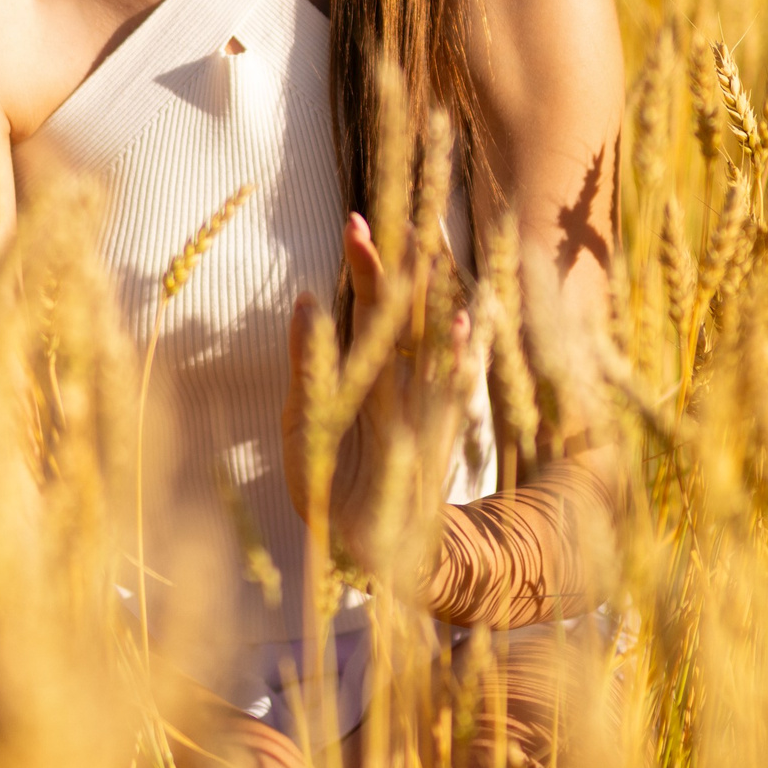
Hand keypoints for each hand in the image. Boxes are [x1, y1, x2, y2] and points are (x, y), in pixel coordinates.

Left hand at [281, 212, 475, 595]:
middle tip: (405, 218)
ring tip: (431, 254)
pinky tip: (464, 329)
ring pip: (432, 342)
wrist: (357, 549)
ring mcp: (420, 407)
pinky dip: (458, 364)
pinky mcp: (433, 444)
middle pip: (404, 314)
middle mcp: (398, 380)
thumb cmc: (327, 478)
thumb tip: (304, 300)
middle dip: (403, 268)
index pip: (368, 306)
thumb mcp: (303, 418)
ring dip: (432, 299)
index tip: (356, 221)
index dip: (366, 266)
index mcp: (364, 370)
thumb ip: (306, 363)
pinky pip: (450, 397)